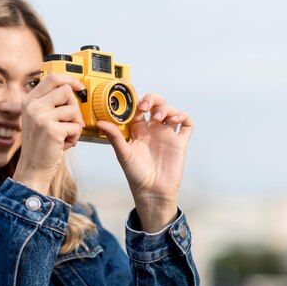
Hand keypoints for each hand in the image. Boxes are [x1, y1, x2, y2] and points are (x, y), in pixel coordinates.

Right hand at [13, 74, 84, 194]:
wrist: (34, 168)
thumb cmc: (42, 145)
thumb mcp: (40, 119)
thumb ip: (51, 103)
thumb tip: (72, 88)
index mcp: (29, 101)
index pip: (52, 78)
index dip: (69, 79)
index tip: (80, 87)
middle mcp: (33, 106)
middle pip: (66, 91)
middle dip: (74, 108)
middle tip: (69, 123)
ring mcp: (40, 116)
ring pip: (73, 109)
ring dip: (75, 125)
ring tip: (65, 136)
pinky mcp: (51, 129)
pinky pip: (75, 126)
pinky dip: (75, 137)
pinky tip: (64, 144)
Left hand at [96, 92, 192, 231]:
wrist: (152, 192)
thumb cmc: (136, 175)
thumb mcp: (123, 154)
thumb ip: (114, 136)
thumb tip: (100, 122)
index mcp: (138, 130)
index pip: (137, 107)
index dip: (135, 98)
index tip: (130, 93)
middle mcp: (152, 130)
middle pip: (155, 104)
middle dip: (152, 99)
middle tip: (145, 107)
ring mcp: (167, 134)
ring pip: (170, 110)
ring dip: (165, 108)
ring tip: (158, 118)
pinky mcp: (179, 142)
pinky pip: (186, 123)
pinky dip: (183, 116)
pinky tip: (175, 120)